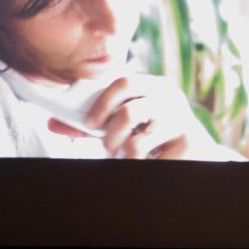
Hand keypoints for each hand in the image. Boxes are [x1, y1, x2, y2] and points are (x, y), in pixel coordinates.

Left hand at [48, 76, 195, 159]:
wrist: (195, 151)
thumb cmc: (153, 135)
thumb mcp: (125, 124)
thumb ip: (92, 123)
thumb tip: (53, 122)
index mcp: (154, 86)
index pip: (124, 82)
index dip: (103, 103)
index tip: (90, 123)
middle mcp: (170, 98)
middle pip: (129, 112)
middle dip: (111, 135)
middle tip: (107, 148)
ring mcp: (181, 121)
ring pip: (138, 142)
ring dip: (125, 156)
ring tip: (127, 158)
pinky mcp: (189, 144)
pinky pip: (154, 161)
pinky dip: (144, 166)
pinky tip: (150, 162)